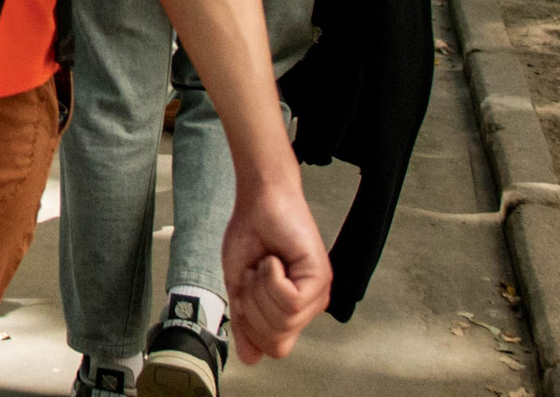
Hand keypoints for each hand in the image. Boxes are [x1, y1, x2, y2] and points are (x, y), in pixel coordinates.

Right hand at [221, 171, 331, 362]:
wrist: (257, 201)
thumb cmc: (250, 234)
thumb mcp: (238, 285)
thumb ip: (245, 322)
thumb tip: (250, 358)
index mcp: (291, 310)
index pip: (275, 347)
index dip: (251, 327)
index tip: (244, 294)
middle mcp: (309, 305)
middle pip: (278, 338)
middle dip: (253, 305)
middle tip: (254, 274)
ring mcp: (318, 292)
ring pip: (284, 320)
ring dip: (261, 288)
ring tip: (265, 264)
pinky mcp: (321, 276)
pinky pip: (291, 300)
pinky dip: (271, 278)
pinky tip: (274, 260)